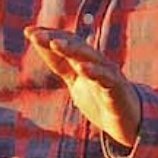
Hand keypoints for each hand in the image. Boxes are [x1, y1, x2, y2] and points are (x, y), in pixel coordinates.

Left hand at [28, 28, 141, 147]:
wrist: (129, 125)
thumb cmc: (102, 101)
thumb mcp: (76, 83)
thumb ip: (62, 66)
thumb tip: (41, 48)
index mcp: (86, 61)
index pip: (66, 43)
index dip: (48, 36)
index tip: (28, 31)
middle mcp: (97, 64)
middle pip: (76, 46)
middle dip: (55, 39)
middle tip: (36, 35)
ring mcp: (109, 75)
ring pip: (90, 57)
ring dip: (72, 49)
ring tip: (55, 44)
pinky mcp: (118, 90)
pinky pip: (106, 78)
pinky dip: (94, 71)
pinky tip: (81, 68)